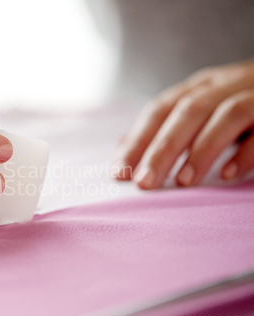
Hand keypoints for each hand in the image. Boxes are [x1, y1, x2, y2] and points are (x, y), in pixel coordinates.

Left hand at [114, 58, 253, 188]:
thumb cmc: (239, 102)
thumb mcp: (201, 108)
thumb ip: (166, 126)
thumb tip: (123, 147)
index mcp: (199, 87)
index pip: (160, 110)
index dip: (138, 140)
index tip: (120, 172)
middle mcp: (224, 85)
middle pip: (188, 112)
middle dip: (162, 149)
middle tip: (144, 183)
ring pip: (226, 115)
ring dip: (202, 150)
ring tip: (183, 182)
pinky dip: (247, 152)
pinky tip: (229, 175)